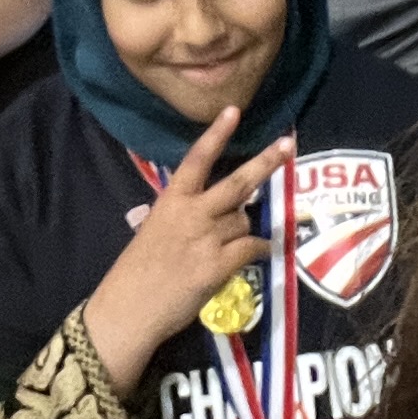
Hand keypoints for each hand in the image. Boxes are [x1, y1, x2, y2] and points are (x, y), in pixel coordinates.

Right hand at [88, 106, 294, 383]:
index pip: (197, 159)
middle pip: (237, 183)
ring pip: (244, 219)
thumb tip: (212, 213)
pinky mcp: (218, 264)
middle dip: (265, 163)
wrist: (129, 308)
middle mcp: (191, 213)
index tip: (233, 111)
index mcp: (171, 201)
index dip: (216, 134)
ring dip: (244, 228)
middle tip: (287, 146)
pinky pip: (251, 247)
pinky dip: (260, 248)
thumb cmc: (136, 271)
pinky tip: (261, 252)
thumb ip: (181, 216)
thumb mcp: (154, 230)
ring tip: (229, 244)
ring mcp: (206, 238)